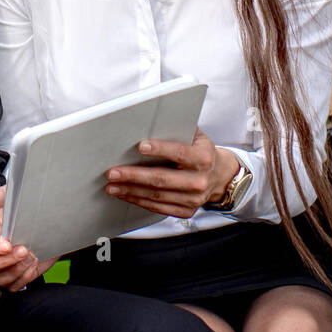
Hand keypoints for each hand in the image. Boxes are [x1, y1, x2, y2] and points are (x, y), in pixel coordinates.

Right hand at [0, 185, 58, 291]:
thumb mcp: (11, 196)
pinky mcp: (15, 277)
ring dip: (17, 269)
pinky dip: (24, 277)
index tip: (7, 244)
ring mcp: (2, 268)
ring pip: (2, 278)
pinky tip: (34, 264)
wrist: (47, 219)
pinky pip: (15, 285)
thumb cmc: (23, 207)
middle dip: (6, 260)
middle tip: (23, 250)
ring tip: (30, 256)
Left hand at [103, 128, 240, 216]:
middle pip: (162, 179)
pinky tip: (125, 194)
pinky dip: (139, 201)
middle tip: (113, 172)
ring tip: (112, 185)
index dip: (160, 149)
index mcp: (203, 157)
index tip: (140, 146)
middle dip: (134, 175)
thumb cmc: (200, 151)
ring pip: (157, 196)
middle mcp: (200, 180)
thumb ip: (178, 129)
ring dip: (131, 191)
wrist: (219, 176)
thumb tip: (150, 120)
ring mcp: (193, 199)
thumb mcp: (196, 136)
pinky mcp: (186, 211)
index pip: (179, 152)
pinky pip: (159, 208)